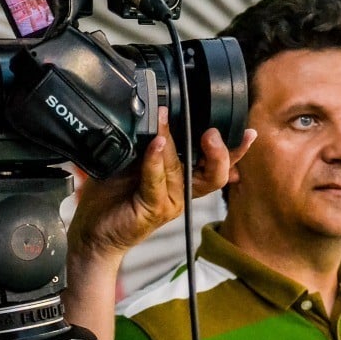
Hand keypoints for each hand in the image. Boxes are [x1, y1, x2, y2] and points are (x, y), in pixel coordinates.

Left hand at [67, 107, 254, 258]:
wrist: (93, 230)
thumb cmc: (113, 196)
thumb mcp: (134, 160)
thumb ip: (150, 141)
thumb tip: (157, 109)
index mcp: (183, 178)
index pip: (216, 163)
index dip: (235, 150)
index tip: (247, 132)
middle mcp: (182, 191)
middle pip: (215, 173)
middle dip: (220, 152)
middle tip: (212, 133)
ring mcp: (170, 202)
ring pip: (183, 170)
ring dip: (173, 142)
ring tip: (164, 119)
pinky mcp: (153, 209)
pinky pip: (158, 181)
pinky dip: (156, 160)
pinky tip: (154, 144)